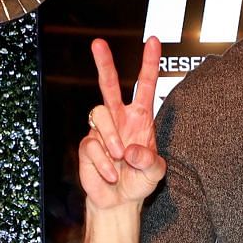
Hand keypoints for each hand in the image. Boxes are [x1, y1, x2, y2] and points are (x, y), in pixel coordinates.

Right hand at [80, 36, 167, 211]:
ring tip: (119, 160)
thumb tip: (130, 150)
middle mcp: (119, 119)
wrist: (119, 201)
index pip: (145, 85)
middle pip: (109, 84)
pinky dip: (104, 163)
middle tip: (98, 43)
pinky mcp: (87, 145)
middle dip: (104, 63)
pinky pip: (92, 145)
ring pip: (100, 114)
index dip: (149, 63)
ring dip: (111, 138)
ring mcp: (101, 130)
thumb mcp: (155, 172)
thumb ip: (150, 161)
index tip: (153, 41)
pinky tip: (110, 173)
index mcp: (140, 118)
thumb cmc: (139, 181)